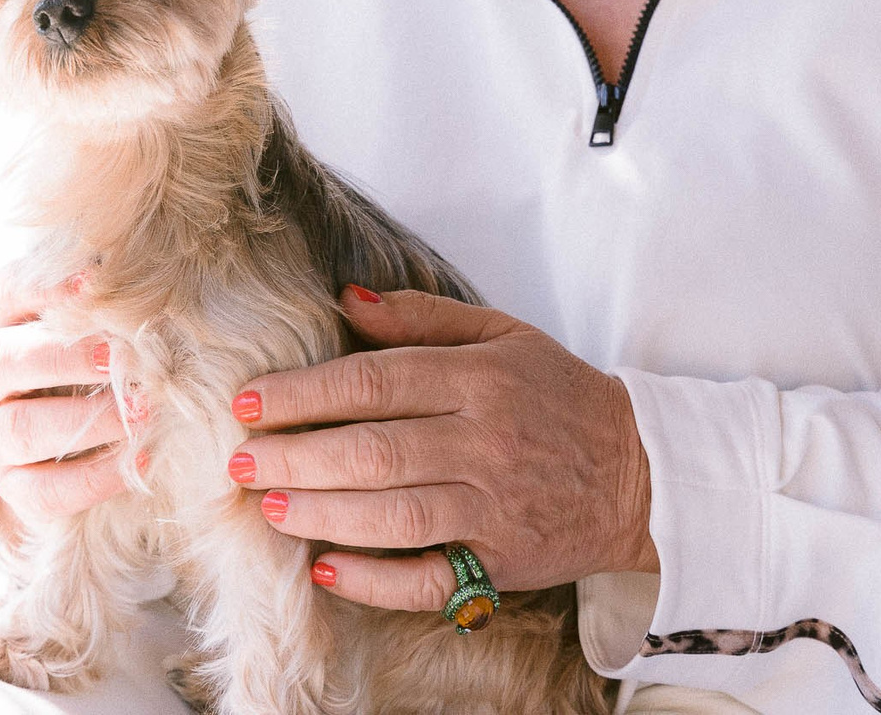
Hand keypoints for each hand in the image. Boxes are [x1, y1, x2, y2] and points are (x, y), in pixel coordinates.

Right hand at [0, 261, 135, 550]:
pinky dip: (97, 477)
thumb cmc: (83, 354)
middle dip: (67, 360)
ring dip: (89, 419)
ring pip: (24, 429)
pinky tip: (141, 459)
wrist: (63, 428)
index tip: (93, 282)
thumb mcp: (85, 316)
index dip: (47, 287)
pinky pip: (46, 490)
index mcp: (0, 321)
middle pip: (6, 362)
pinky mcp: (13, 486)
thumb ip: (100, 296)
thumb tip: (136, 273)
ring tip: (143, 411)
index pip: (9, 292)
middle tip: (123, 359)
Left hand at [227, 286, 656, 610]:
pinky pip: (430, 578)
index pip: (375, 381)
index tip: (250, 401)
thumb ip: (424, 317)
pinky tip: (326, 569)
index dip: (305, 392)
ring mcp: (493, 506)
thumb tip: (346, 300)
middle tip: (240, 459)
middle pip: (373, 450)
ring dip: (322, 513)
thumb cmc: (558, 397)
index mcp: (479, 378)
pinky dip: (375, 579)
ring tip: (269, 506)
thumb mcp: (503, 335)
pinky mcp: (502, 561)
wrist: (639, 472)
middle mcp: (484, 441)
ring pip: (393, 514)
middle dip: (296, 455)